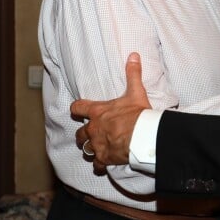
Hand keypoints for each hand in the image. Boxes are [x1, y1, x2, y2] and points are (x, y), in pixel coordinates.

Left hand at [71, 53, 150, 172]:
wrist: (142, 136)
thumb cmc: (137, 113)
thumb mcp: (135, 91)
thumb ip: (133, 73)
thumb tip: (133, 55)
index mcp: (98, 112)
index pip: (78, 108)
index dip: (76, 108)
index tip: (77, 110)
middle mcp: (93, 129)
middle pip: (80, 134)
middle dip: (83, 134)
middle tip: (88, 134)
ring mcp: (97, 145)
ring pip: (86, 149)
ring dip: (90, 149)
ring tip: (96, 149)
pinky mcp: (104, 159)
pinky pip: (97, 165)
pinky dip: (100, 165)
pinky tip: (104, 164)